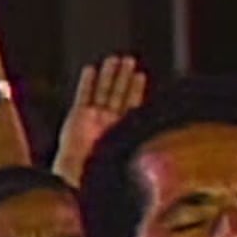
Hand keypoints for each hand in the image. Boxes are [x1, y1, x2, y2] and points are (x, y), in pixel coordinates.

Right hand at [55, 55, 146, 185]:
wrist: (77, 178)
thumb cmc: (100, 173)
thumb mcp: (124, 157)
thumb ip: (135, 144)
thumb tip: (159, 145)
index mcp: (121, 131)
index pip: (131, 105)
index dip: (135, 89)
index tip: (140, 75)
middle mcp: (108, 122)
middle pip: (117, 94)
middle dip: (122, 76)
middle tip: (128, 60)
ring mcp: (93, 118)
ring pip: (102, 91)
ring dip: (108, 75)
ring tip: (114, 59)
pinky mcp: (78, 117)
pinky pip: (83, 96)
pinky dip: (87, 82)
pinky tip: (91, 69)